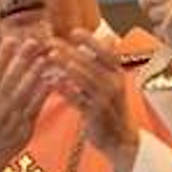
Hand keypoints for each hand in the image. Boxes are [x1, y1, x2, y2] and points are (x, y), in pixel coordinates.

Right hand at [0, 37, 50, 171]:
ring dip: (37, 73)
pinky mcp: (24, 127)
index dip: (3, 54)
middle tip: (35, 41)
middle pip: (11, 78)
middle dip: (23, 59)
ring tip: (47, 57)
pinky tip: (53, 80)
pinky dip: (44, 93)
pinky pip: (36, 106)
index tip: (12, 38)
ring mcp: (10, 117)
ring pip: (25, 91)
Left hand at [47, 31, 139, 171]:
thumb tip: (108, 37)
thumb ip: (107, 63)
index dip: (91, 41)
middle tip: (51, 42)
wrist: (121, 140)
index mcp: (118, 74)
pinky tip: (51, 82)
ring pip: (84, 78)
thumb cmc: (113, 109)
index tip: (74, 31)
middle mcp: (114, 84)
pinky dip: (64, 89)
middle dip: (70, 51)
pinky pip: (77, 99)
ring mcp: (105, 100)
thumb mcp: (114, 83)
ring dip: (66, 66)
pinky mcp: (95, 114)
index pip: (106, 53)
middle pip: (91, 63)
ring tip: (50, 56)